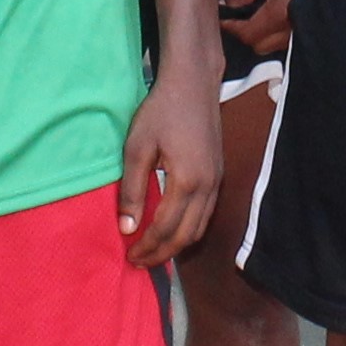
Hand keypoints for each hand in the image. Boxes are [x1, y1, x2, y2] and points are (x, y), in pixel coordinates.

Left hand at [117, 66, 223, 269]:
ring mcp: (217, 182)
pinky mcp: (218, 175)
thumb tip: (126, 228)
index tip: (129, 257)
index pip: (166, 229)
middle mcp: (208, 187)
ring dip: (176, 245)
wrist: (193, 83)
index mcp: (187, 182)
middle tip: (139, 262)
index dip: (147, 247)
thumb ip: (131, 189)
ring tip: (153, 251)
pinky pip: (205, 214)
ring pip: (199, 228)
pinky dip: (188, 229)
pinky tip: (170, 229)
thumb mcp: (137, 147)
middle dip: (162, 254)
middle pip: (186, 236)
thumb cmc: (161, 111)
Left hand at [218, 0, 317, 62]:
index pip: (249, 35)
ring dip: (264, 33)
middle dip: (247, 33)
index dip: (231, 28)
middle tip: (239, 16)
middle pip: (263, 46)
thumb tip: (227, 7)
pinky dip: (279, 31)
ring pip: (278, 44)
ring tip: (257, 14)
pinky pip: (291, 36)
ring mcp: (308, 27)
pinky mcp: (316, 21)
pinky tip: (276, 15)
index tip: (223, 18)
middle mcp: (296, 28)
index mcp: (280, 15)